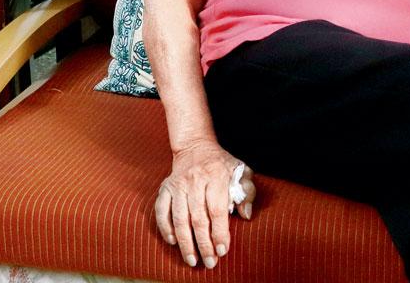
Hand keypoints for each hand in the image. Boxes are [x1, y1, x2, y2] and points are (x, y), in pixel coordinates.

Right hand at [154, 140, 254, 268]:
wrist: (196, 147)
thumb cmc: (222, 164)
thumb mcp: (241, 171)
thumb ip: (247, 191)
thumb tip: (246, 214)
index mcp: (216, 175)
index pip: (217, 209)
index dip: (220, 232)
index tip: (223, 250)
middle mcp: (195, 180)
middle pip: (198, 218)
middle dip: (204, 243)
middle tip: (209, 262)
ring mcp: (178, 184)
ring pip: (179, 218)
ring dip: (185, 242)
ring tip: (192, 260)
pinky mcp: (165, 188)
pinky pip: (161, 211)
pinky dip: (165, 228)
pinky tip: (173, 242)